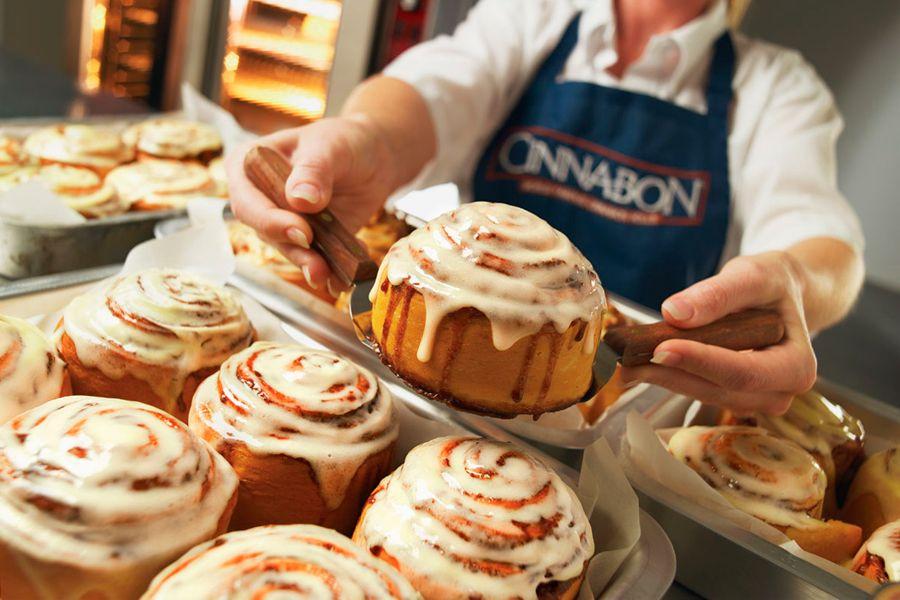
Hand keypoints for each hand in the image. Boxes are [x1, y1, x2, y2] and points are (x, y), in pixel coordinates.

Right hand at [226, 115, 395, 294]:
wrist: (374, 157)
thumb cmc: (344, 140)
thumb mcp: (329, 146)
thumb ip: (314, 170)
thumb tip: (299, 199)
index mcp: (250, 165)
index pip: (247, 200)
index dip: (269, 220)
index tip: (300, 231)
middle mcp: (260, 198)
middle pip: (265, 231)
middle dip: (292, 250)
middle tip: (317, 265)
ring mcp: (283, 221)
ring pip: (290, 250)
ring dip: (311, 265)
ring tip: (331, 277)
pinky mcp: (308, 240)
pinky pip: (315, 259)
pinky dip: (331, 271)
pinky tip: (343, 279)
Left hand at [619, 252, 816, 414]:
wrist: (781, 295)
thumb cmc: (774, 285)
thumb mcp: (754, 276)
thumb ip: (719, 294)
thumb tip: (675, 313)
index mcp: (797, 367)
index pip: (743, 372)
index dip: (701, 362)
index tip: (661, 349)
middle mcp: (778, 394)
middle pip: (716, 389)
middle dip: (668, 373)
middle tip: (623, 359)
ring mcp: (753, 401)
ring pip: (700, 393)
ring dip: (660, 377)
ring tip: (621, 359)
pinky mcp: (729, 397)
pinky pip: (694, 388)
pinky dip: (665, 374)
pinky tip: (636, 361)